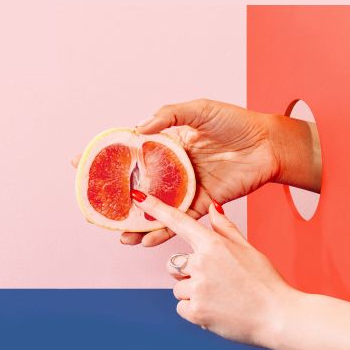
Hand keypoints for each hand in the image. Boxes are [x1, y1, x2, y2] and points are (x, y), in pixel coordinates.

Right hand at [72, 99, 308, 246]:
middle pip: (138, 184)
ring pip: (156, 207)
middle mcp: (173, 167)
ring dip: (138, 222)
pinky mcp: (204, 201)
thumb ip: (169, 115)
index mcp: (167, 142)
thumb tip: (139, 129)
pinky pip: (180, 219)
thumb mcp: (199, 109)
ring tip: (120, 235)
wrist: (270, 144)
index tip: (80, 162)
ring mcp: (187, 186)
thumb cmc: (235, 122)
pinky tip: (148, 240)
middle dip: (115, 198)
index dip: (106, 156)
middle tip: (95, 209)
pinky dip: (164, 231)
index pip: (130, 150)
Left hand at [132, 190, 295, 345]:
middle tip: (217, 283)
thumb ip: (224, 228)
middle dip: (189, 274)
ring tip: (221, 298)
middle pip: (175, 265)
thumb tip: (213, 206)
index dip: (155, 208)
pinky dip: (195, 311)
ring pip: (179, 288)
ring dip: (194, 294)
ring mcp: (196, 287)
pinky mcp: (195, 311)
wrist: (279, 317)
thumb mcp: (247, 249)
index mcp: (212, 244)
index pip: (178, 221)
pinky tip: (216, 311)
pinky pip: (182, 307)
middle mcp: (200, 263)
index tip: (137, 196)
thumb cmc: (265, 282)